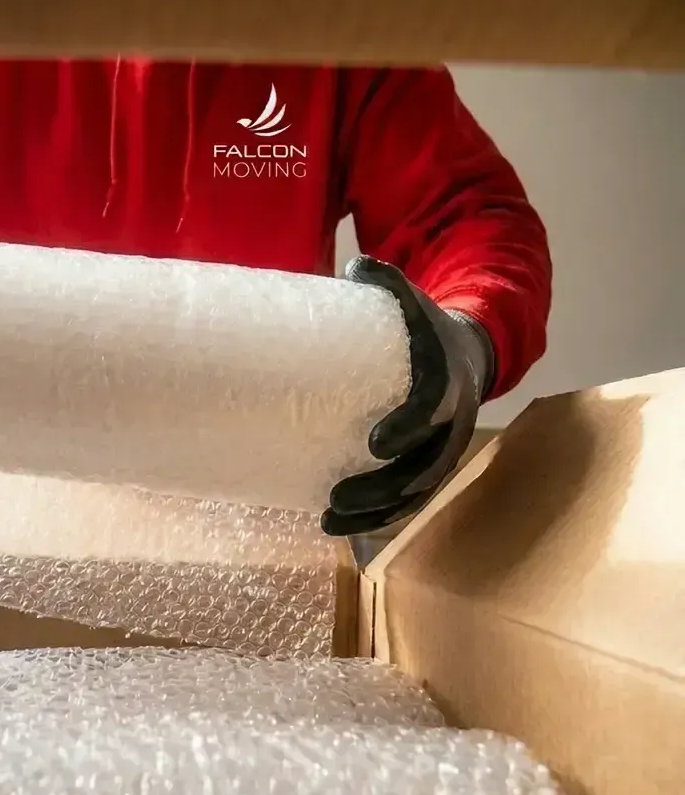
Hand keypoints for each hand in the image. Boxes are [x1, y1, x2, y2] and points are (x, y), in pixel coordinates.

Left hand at [321, 256, 493, 535]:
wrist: (465, 352)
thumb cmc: (426, 328)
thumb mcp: (413, 301)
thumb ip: (386, 283)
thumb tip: (354, 266)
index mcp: (449, 380)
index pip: (435, 408)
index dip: (410, 426)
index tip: (376, 443)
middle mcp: (452, 422)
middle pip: (423, 465)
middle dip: (381, 487)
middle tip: (336, 495)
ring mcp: (442, 449)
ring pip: (414, 491)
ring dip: (374, 511)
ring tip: (329, 519)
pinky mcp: (428, 467)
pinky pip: (408, 500)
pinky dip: (378, 519)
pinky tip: (342, 528)